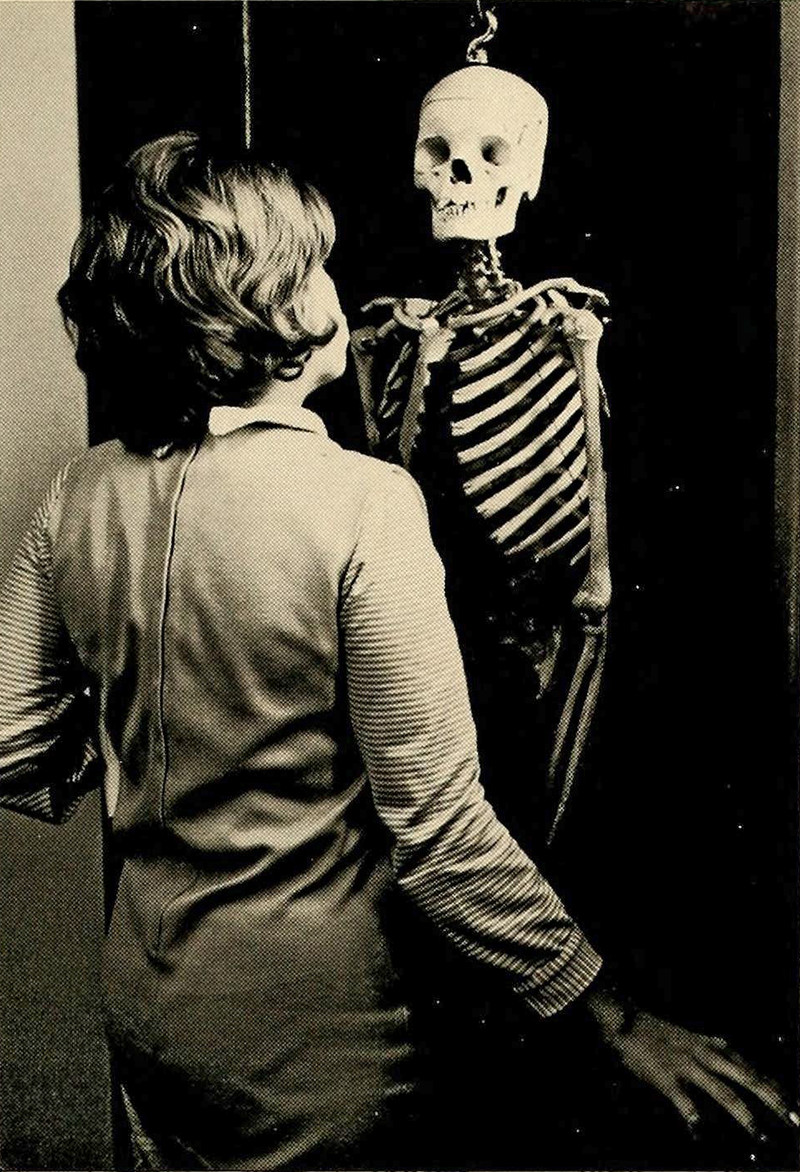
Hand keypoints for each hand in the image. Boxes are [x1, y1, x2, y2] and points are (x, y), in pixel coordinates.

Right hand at [584, 987, 798, 1141]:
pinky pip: (684, 1100)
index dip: (772, 1087)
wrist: (626, 1020)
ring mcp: (686, 1067)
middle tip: (793, 1118)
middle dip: (770, 1099)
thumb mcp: (691, 1036)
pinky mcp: (666, 1078)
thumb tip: (731, 1051)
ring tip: (757, 1133)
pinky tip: (699, 1130)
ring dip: (741, 1113)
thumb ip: (712, 1046)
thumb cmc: (658, 1031)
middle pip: (745, 1078)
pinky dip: (694, 1116)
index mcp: (710, 1048)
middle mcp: (704, 1056)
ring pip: (721, 1091)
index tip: (792, 1106)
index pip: (749, 1069)